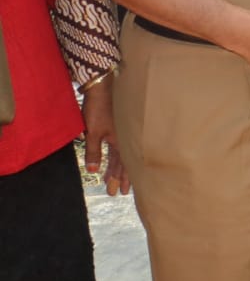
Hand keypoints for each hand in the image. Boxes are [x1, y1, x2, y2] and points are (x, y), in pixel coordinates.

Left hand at [81, 77, 129, 195]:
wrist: (102, 88)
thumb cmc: (98, 110)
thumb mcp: (93, 133)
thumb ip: (93, 152)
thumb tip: (93, 171)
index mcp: (121, 141)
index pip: (123, 165)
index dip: (120, 179)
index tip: (117, 192)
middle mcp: (124, 138)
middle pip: (124, 162)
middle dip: (120, 177)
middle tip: (118, 192)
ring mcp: (121, 132)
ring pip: (122, 155)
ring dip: (117, 168)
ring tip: (112, 179)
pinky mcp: (116, 126)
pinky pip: (119, 146)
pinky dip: (116, 156)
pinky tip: (110, 160)